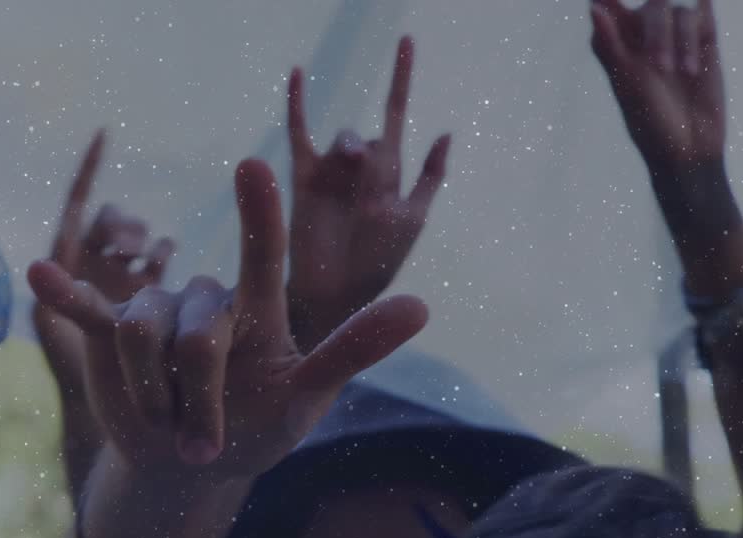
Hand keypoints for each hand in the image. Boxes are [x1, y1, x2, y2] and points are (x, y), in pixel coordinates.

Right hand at [29, 159, 427, 483]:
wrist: (192, 466)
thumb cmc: (259, 428)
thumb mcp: (307, 397)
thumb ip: (353, 349)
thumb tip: (421, 304)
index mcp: (257, 311)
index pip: (261, 256)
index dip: (259, 216)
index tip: (254, 166)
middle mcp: (207, 301)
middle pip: (195, 332)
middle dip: (200, 402)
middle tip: (206, 446)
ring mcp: (158, 314)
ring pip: (142, 334)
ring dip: (154, 399)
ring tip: (168, 428)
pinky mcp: (113, 336)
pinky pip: (90, 312)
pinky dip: (67, 294)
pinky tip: (39, 272)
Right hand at [285, 36, 450, 351]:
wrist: (335, 293)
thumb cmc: (378, 262)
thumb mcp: (412, 219)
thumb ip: (428, 177)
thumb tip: (444, 131)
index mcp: (389, 172)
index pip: (396, 115)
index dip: (401, 78)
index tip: (405, 40)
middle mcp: (358, 167)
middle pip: (368, 134)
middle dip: (373, 153)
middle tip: (370, 185)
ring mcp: (330, 171)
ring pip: (342, 138)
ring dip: (351, 151)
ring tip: (350, 177)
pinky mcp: (303, 178)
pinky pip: (300, 134)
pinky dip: (298, 104)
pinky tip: (298, 74)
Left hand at [592, 0, 742, 284]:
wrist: (690, 147)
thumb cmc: (650, 121)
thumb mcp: (627, 83)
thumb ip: (611, 43)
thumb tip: (593, 6)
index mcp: (616, 45)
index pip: (607, 5)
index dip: (610, 1)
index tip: (630, 33)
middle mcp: (643, 37)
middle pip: (651, 6)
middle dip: (657, 31)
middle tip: (662, 67)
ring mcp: (674, 37)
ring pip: (676, 10)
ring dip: (680, 40)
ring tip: (684, 74)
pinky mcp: (704, 41)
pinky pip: (701, 13)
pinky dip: (697, 34)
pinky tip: (697, 51)